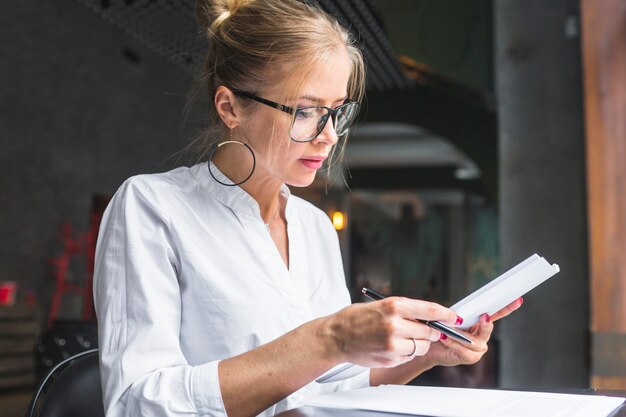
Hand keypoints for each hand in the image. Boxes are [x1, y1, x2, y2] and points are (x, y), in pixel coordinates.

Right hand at [324, 297, 458, 368]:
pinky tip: (391, 346)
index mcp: (394, 305)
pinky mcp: (390, 357)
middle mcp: (395, 324)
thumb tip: (430, 318)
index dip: (446, 315)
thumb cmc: (357, 318)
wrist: (336, 336)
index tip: (454, 318)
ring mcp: (393, 343)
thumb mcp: (381, 305)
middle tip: (424, 330)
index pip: (429, 310)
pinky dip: (405, 353)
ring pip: (421, 346)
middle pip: (429, 331)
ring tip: (401, 338)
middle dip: (430, 332)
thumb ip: (405, 311)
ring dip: (418, 343)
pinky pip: (409, 356)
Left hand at [422, 297, 523, 367]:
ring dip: (459, 335)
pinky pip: (464, 350)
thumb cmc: (441, 330)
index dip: (508, 307)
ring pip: (474, 341)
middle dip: (486, 323)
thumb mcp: (450, 318)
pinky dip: (454, 343)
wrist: (430, 347)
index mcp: (480, 323)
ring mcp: (478, 348)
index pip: (497, 313)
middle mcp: (482, 336)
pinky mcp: (470, 358)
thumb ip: (459, 315)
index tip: (518, 300)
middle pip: (488, 328)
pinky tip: (445, 338)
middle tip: (484, 317)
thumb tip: (460, 314)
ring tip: (447, 331)